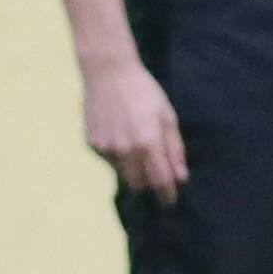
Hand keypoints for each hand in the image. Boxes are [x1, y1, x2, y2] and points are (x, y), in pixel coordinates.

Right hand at [82, 56, 187, 203]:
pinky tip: (119, 131)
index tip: (170, 200)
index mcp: (147, 142)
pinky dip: (117, 154)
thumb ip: (174, 149)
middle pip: (138, 184)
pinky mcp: (92, 144)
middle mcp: (125, 150)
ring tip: (134, 140)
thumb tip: (180, 177)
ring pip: (122, 173)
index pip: (160, 180)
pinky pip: (108, 160)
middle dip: (148, 182)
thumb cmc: (143, 92)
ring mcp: (106, 148)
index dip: (167, 193)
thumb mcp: (167, 117)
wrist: (107, 73)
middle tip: (155, 169)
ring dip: (132, 167)